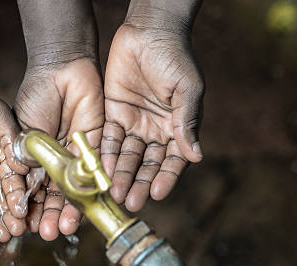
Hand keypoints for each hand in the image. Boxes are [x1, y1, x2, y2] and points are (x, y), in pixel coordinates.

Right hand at [14, 57, 104, 239]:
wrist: (62, 69)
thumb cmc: (36, 97)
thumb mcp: (23, 131)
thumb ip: (24, 159)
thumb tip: (18, 187)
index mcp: (36, 162)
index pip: (31, 192)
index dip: (27, 209)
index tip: (22, 226)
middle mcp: (56, 165)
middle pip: (54, 196)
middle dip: (50, 215)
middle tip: (47, 233)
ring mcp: (77, 159)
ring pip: (75, 190)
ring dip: (70, 210)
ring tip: (65, 227)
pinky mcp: (98, 149)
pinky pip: (97, 173)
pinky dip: (94, 189)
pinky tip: (89, 205)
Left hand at [102, 23, 204, 211]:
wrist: (149, 32)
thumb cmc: (175, 58)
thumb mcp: (187, 90)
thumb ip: (187, 123)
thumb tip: (196, 157)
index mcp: (177, 128)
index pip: (172, 161)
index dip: (166, 178)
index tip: (156, 193)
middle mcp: (155, 131)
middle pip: (146, 164)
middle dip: (138, 183)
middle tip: (130, 202)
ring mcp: (133, 124)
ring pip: (125, 156)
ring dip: (119, 175)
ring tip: (113, 193)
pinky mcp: (112, 115)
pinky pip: (107, 139)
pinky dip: (104, 155)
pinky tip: (100, 170)